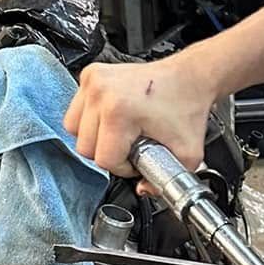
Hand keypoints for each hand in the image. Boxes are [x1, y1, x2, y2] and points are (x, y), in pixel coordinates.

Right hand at [64, 51, 219, 173]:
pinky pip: (76, 110)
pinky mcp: (90, 74)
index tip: (139, 157)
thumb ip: (166, 180)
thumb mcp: (187, 154)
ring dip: (94, 138)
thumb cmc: (187, 106)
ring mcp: (93, 81)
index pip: (104, 159)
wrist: (189, 78)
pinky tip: (110, 120)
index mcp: (119, 111)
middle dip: (108, 153)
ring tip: (119, 133)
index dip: (123, 166)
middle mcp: (101, 93)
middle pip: (85, 147)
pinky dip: (89, 120)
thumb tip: (144, 190)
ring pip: (74, 129)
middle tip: (131, 146)